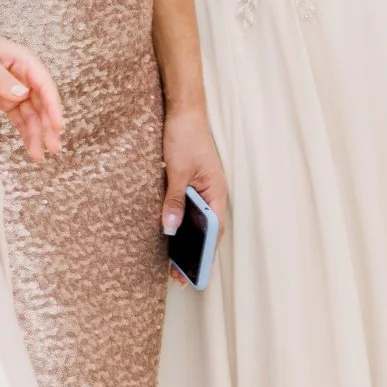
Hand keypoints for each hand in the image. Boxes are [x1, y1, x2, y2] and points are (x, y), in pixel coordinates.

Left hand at [160, 104, 228, 279]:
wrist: (183, 111)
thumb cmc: (185, 137)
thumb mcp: (178, 171)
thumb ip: (175, 200)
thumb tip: (170, 229)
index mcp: (217, 190)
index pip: (215, 229)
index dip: (204, 253)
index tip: (192, 272)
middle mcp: (213, 192)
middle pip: (207, 229)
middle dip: (194, 253)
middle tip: (178, 276)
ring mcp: (203, 188)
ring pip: (197, 220)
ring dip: (187, 240)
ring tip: (172, 262)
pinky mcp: (191, 184)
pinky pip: (189, 210)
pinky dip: (181, 224)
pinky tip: (169, 235)